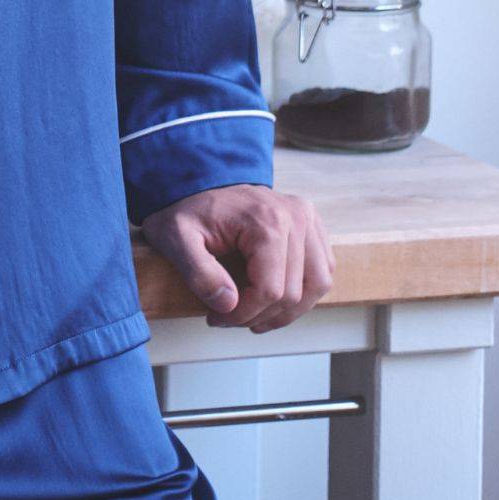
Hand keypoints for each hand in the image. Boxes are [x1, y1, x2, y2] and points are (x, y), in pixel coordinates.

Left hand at [139, 185, 334, 332]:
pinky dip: (304, 291)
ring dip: (288, 311)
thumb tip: (229, 304)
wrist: (200, 181)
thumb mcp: (176, 238)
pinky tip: (276, 296)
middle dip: (260, 316)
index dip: (244, 314)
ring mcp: (307, 219)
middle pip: (293, 294)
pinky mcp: (312, 225)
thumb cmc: (189, 209)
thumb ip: (198, 273)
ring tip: (256, 315)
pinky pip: (322, 270)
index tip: (217, 318)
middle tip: (231, 318)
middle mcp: (295, 217)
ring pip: (317, 286)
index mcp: (266, 220)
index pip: (270, 290)